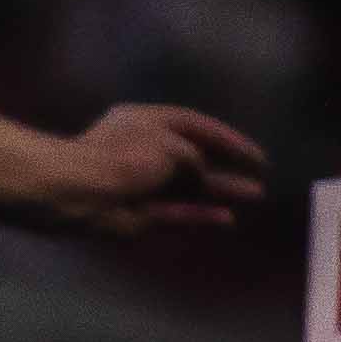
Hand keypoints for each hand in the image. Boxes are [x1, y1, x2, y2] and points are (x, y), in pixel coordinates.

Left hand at [24, 102, 266, 239]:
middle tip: (259, 175)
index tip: (254, 154)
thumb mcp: (167, 143)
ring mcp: (144, 183)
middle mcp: (146, 149)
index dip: (226, 138)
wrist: (82, 192)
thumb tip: (200, 170)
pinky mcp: (142, 213)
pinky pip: (178, 211)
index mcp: (146, 122)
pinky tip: (227, 219)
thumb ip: (192, 154)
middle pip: (194, 155)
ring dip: (221, 190)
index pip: (194, 125)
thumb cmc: (124, 157)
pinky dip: (201, 215)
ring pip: (190, 186)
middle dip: (227, 165)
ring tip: (254, 194)